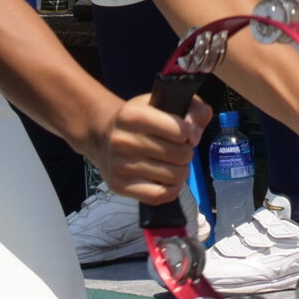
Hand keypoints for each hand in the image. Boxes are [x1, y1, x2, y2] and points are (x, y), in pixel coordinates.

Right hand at [90, 88, 207, 204]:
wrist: (103, 135)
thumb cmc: (140, 118)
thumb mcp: (164, 102)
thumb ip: (193, 109)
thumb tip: (195, 137)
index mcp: (133, 116)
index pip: (179, 130)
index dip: (188, 132)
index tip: (182, 132)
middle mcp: (123, 141)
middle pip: (180, 155)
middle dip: (185, 152)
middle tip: (176, 149)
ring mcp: (120, 166)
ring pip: (174, 176)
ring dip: (180, 170)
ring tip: (172, 163)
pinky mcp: (120, 186)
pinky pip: (160, 196)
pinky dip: (172, 189)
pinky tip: (168, 179)